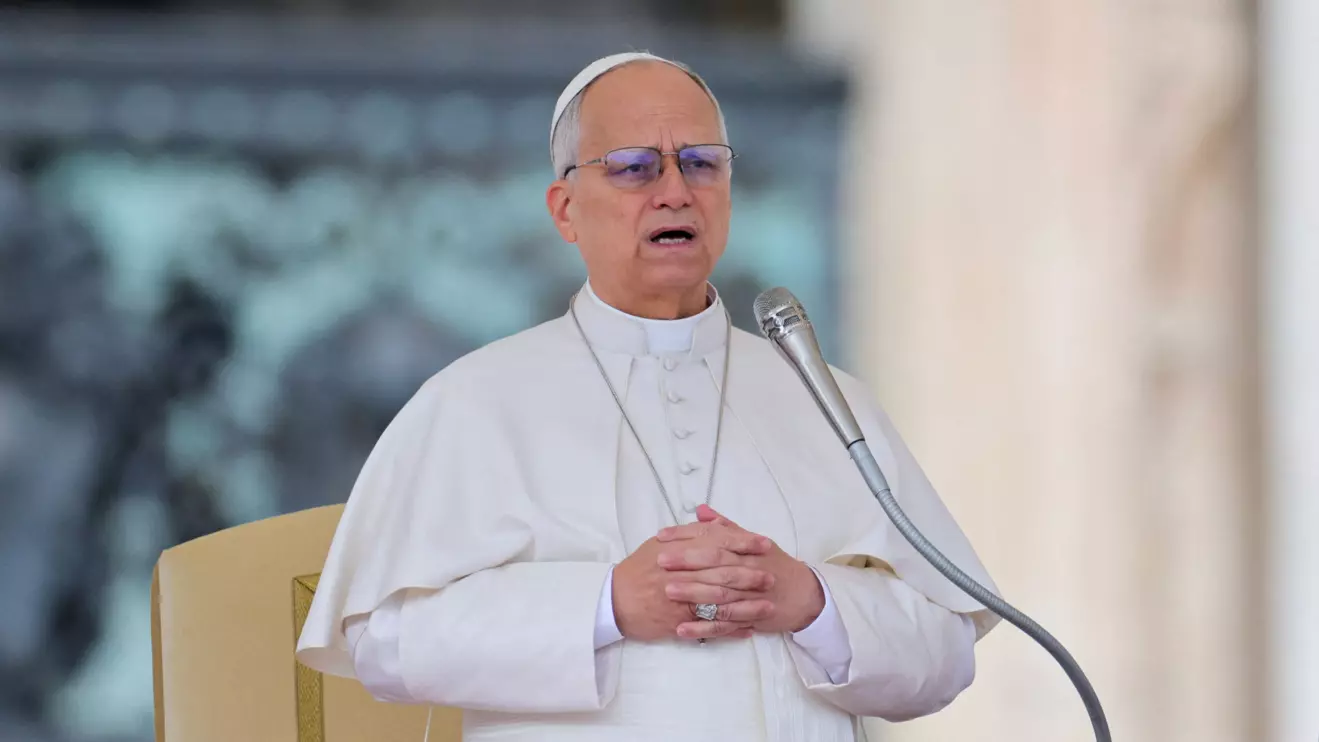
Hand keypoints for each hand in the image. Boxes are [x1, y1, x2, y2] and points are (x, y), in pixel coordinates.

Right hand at [612, 529, 774, 641]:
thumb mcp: (658, 545)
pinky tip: (748, 629)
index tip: (764, 544)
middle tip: (771, 577)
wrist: (613, 600)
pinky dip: (730, 629)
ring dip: (747, 605)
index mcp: (678, 550)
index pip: (716, 542)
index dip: (742, 542)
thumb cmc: (637, 570)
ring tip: (768, 606)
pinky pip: (709, 627)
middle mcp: (681, 573)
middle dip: (750, 575)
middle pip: (722, 572)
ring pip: (720, 602)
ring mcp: (680, 600)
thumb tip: (709, 520)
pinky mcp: (678, 622)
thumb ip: (686, 533)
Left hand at [657, 506, 825, 637]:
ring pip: (720, 594)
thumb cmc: (774, 565)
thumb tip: (700, 510)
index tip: (661, 536)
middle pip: (717, 563)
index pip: (714, 538)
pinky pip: (725, 625)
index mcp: (747, 548)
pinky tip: (682, 629)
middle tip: (659, 561)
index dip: (687, 536)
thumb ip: (725, 527)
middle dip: (687, 562)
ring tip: (667, 592)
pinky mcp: (751, 619)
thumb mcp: (753, 542)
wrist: (804, 595)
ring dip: (693, 594)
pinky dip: (703, 628)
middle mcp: (750, 569)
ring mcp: (751, 596)